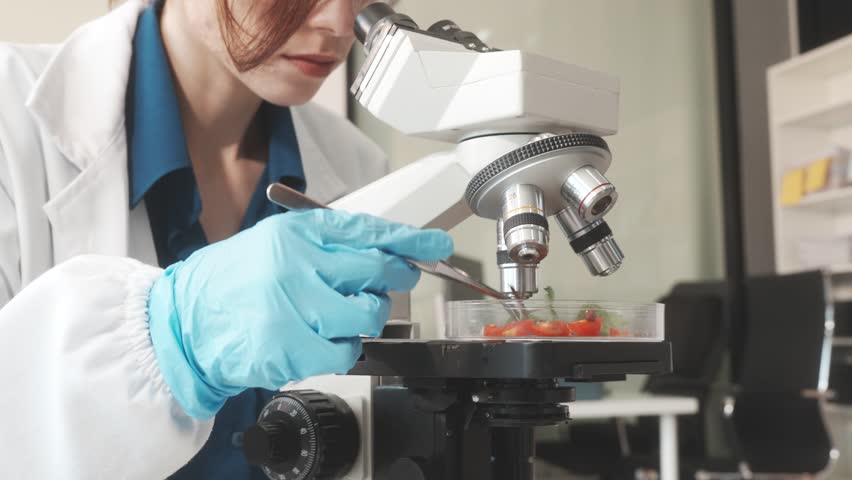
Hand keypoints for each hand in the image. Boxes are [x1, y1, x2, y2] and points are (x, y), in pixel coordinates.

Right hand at [146, 209, 452, 418]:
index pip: (367, 231)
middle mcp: (297, 264)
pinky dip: (341, 350)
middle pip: (377, 270)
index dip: (409, 239)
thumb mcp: (276, 244)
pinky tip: (319, 340)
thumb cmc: (232, 283)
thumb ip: (327, 245)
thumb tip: (385, 252)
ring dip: (363, 318)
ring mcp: (294, 305)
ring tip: (338, 315)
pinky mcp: (291, 345)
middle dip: (396, 278)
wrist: (184, 322)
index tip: (436, 244)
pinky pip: (346, 351)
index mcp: (297, 234)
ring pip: (367, 314)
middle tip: (393, 281)